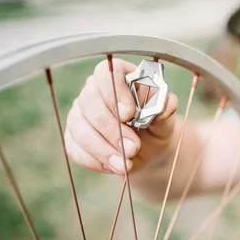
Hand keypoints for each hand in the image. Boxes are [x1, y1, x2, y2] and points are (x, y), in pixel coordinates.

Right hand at [65, 58, 177, 173]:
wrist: (148, 148)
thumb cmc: (155, 124)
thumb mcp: (165, 116)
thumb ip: (166, 107)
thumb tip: (166, 105)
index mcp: (118, 76)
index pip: (107, 73)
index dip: (114, 92)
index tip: (129, 114)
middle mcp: (93, 91)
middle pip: (90, 103)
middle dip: (112, 129)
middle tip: (133, 148)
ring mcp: (80, 114)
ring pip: (80, 129)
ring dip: (103, 149)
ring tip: (125, 164)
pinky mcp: (73, 137)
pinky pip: (75, 148)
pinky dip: (95, 161)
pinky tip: (114, 166)